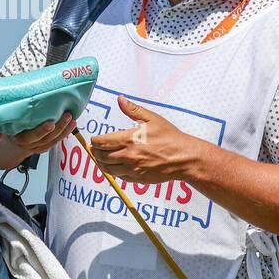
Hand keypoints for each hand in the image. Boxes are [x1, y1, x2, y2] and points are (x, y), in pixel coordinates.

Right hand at [0, 112, 74, 156]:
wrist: (8, 135)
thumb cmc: (5, 126)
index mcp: (20, 140)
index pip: (32, 137)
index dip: (42, 131)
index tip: (51, 123)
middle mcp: (30, 145)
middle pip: (46, 139)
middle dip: (59, 128)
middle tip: (67, 116)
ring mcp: (38, 146)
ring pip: (53, 141)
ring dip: (64, 131)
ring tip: (72, 120)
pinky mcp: (44, 145)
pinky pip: (55, 141)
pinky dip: (64, 134)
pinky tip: (71, 126)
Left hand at [87, 96, 202, 184]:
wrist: (183, 158)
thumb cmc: (170, 138)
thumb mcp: (153, 119)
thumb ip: (133, 109)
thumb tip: (120, 99)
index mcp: (129, 139)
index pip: (100, 142)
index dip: (94, 140)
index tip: (95, 139)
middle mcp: (128, 156)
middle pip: (100, 156)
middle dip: (96, 152)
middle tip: (97, 149)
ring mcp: (132, 169)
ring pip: (107, 169)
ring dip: (102, 163)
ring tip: (104, 158)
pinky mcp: (137, 179)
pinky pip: (119, 177)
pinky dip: (115, 172)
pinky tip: (118, 165)